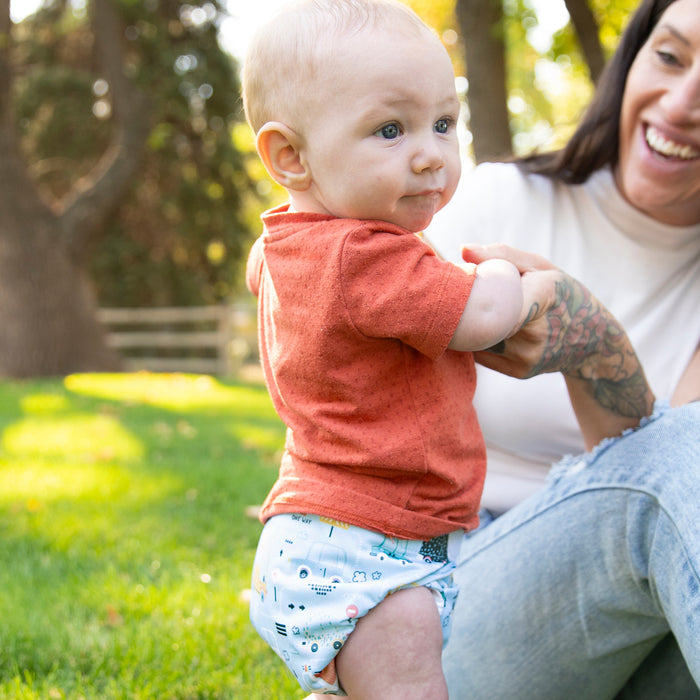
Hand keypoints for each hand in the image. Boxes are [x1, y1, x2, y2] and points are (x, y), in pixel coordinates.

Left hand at [463, 244, 653, 424]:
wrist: (593, 341)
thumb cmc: (561, 294)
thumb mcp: (540, 267)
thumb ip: (501, 255)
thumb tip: (462, 250)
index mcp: (542, 294)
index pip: (496, 296)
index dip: (471, 293)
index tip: (458, 285)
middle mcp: (536, 330)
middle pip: (481, 318)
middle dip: (465, 307)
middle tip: (456, 296)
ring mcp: (527, 355)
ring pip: (478, 338)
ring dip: (469, 326)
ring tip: (473, 312)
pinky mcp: (519, 371)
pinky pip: (482, 354)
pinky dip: (478, 341)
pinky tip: (487, 331)